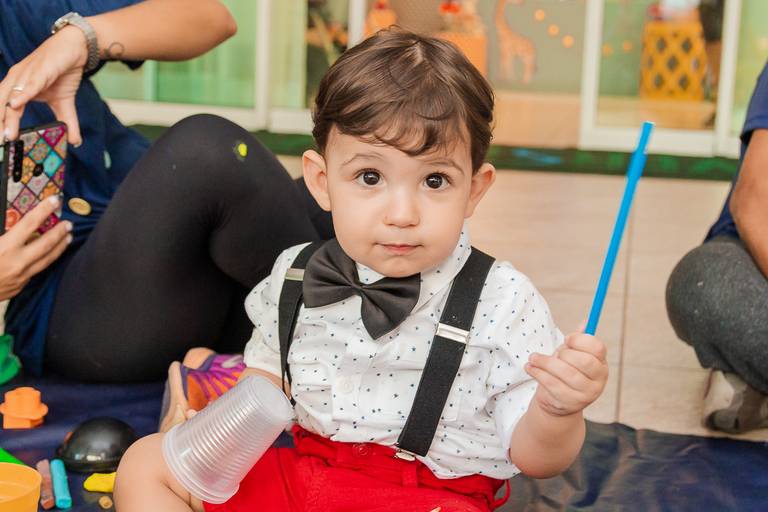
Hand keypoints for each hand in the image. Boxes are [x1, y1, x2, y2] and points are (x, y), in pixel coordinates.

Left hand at [0, 26, 88, 145]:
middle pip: (1, 104)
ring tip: (6, 134)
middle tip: (1, 143)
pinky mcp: (41, 70)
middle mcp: (16, 80)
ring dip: (7, 116)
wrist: (74, 48)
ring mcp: (26, 74)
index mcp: (18, 88)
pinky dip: (22, 94)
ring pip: (11, 96)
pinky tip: (15, 104)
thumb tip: (75, 142)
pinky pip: (29, 84)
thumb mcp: (65, 102)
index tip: (2, 143)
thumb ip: (67, 122)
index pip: (4, 109)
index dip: (2, 125)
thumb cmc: (63, 72)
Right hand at [0, 197, 72, 299]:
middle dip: (59, 232)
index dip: (43, 210)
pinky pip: (37, 271)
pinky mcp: (19, 286)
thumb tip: (11, 220)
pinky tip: (50, 255)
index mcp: (5, 248)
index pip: (30, 223)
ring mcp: (21, 276)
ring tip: (68, 237)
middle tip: (69, 223)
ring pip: (47, 260)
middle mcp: (17, 262)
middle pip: (46, 244)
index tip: (54, 200)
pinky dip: (46, 260)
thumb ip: (2, 231)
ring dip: (60, 247)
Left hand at [525, 330, 607, 416]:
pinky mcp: (571, 403)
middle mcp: (599, 380)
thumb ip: (577, 340)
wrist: (558, 403)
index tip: (566, 339)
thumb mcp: (571, 355)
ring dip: (545, 362)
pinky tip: (530, 368)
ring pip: (566, 373)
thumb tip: (585, 322)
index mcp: (601, 364)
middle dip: (563, 353)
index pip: (597, 348)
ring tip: (532, 358)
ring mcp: (586, 394)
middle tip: (553, 354)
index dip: (580, 340)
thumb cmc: (565, 372)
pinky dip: (538, 373)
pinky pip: (553, 384)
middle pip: (583, 360)